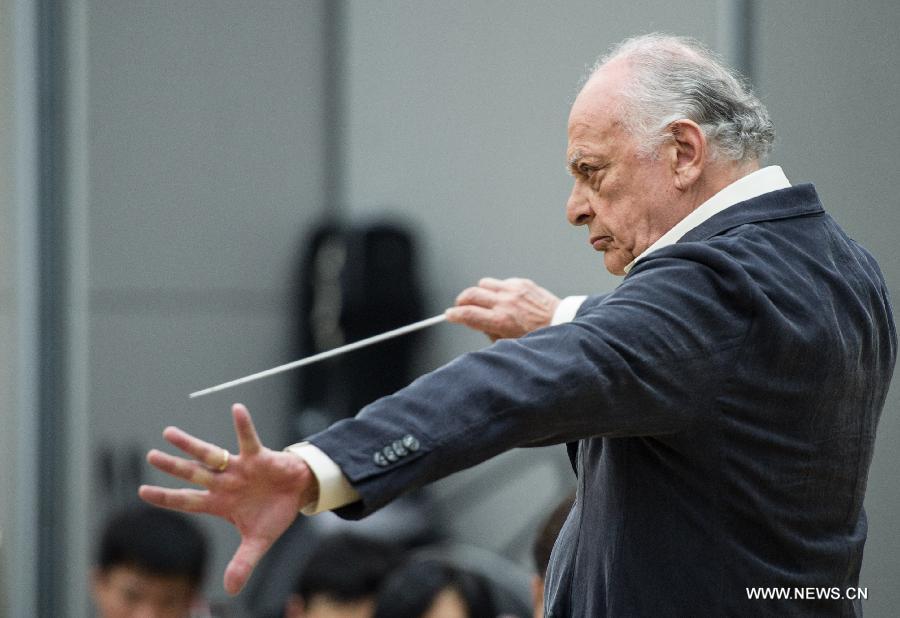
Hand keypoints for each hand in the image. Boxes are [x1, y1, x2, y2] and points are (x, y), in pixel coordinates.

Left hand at [139, 403, 317, 594]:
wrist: (298, 493)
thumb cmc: (274, 514)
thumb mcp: (258, 542)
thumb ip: (243, 563)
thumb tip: (231, 590)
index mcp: (220, 503)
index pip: (187, 501)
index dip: (166, 497)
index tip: (143, 492)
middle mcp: (224, 483)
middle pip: (193, 474)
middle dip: (172, 467)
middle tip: (151, 456)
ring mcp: (238, 468)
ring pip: (210, 455)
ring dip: (191, 445)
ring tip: (169, 433)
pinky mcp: (258, 456)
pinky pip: (248, 439)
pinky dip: (243, 425)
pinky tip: (237, 409)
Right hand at [445, 277, 559, 340]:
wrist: (563, 324)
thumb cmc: (539, 338)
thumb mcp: (511, 344)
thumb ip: (490, 334)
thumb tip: (476, 324)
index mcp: (501, 321)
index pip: (467, 314)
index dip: (453, 315)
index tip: (449, 316)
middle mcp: (506, 303)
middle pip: (470, 294)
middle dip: (461, 301)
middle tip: (461, 307)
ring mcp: (514, 290)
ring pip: (484, 284)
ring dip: (480, 293)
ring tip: (484, 302)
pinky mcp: (523, 283)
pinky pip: (502, 282)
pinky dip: (498, 290)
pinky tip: (505, 299)